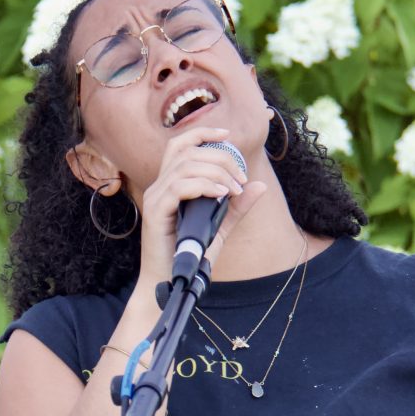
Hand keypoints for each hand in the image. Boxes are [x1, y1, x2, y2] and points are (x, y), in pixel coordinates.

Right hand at [136, 127, 265, 289]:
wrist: (170, 283)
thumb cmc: (191, 256)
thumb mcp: (219, 227)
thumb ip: (236, 207)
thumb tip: (259, 186)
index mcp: (170, 184)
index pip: (180, 145)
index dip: (203, 133)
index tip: (228, 136)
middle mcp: (159, 186)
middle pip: (187, 152)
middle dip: (220, 158)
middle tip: (240, 179)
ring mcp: (155, 198)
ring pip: (185, 166)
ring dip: (216, 172)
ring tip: (234, 189)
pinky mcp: (156, 213)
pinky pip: (178, 187)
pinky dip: (203, 185)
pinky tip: (220, 194)